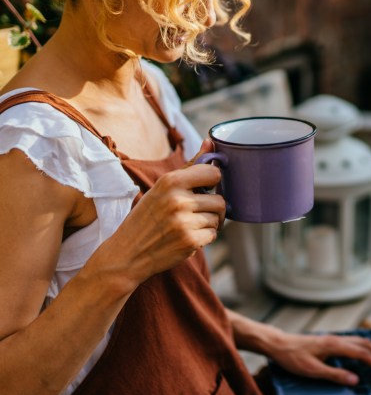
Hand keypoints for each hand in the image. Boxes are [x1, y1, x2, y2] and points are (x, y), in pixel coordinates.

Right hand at [88, 155, 224, 286]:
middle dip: (213, 208)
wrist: (127, 253)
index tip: (206, 189)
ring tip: (189, 225)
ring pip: (217, 219)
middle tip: (198, 212)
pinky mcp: (190, 241)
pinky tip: (187, 237)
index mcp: (171, 181)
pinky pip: (212, 235)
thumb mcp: (162, 187)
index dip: (213, 182)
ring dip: (208, 224)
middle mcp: (178, 200)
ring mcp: (184, 222)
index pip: (214, 173)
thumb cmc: (147, 217)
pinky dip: (204, 238)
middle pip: (220, 200)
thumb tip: (210, 141)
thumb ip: (190, 165)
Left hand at [268, 331, 370, 385]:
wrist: (278, 344)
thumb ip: (335, 375)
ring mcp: (334, 339)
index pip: (363, 354)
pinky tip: (365, 353)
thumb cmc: (293, 358)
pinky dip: (365, 347)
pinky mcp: (330, 341)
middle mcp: (337, 339)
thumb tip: (356, 380)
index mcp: (335, 345)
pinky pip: (353, 342)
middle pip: (366, 344)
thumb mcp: (312, 370)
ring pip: (360, 341)